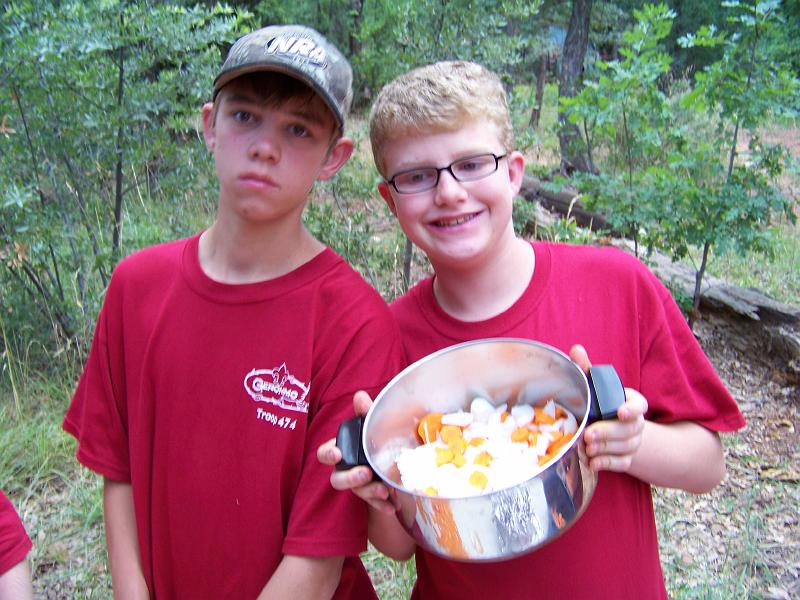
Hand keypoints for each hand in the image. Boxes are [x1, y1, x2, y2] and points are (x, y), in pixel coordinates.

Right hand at [316, 391, 398, 514]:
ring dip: (369, 493)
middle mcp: (348, 468)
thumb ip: (366, 413)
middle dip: (350, 478)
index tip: (337, 454)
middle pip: (337, 479)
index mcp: (344, 449)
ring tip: (384, 491)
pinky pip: (373, 504)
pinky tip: (392, 506)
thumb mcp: (375, 423)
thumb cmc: (380, 436)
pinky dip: (382, 506)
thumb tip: (360, 396)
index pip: (325, 453)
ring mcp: (359, 484)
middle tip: (365, 473)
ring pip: (357, 492)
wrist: (400, 457)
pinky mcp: (372, 495)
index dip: (328, 454)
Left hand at [569, 345, 647, 472]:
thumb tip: (576, 349)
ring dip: (605, 449)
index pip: (639, 405)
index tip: (620, 412)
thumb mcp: (594, 385)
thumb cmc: (600, 403)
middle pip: (629, 430)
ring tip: (587, 448)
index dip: (632, 409)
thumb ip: (586, 368)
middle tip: (589, 435)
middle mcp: (636, 423)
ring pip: (626, 447)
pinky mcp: (627, 457)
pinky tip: (593, 462)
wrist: (611, 428)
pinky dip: (608, 464)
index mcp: (630, 402)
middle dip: (608, 433)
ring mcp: (633, 441)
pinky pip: (623, 463)